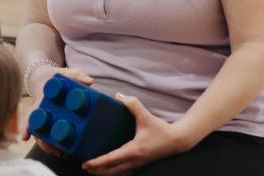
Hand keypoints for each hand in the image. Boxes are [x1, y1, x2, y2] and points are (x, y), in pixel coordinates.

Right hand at [21, 66, 95, 156]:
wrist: (43, 79)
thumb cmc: (55, 77)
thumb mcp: (66, 73)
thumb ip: (77, 75)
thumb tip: (89, 81)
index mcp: (41, 100)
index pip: (32, 113)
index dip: (27, 126)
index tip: (25, 137)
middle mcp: (40, 112)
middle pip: (37, 131)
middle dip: (44, 143)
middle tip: (56, 151)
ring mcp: (44, 119)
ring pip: (42, 136)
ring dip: (50, 147)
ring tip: (62, 155)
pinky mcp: (49, 123)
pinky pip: (48, 136)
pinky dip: (54, 145)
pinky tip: (64, 152)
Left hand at [81, 94, 196, 174]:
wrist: (178, 140)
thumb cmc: (162, 130)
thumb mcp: (146, 116)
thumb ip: (133, 104)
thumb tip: (119, 96)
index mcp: (134, 150)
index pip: (111, 159)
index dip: (97, 163)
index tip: (86, 164)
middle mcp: (135, 161)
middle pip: (111, 171)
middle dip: (97, 171)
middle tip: (85, 167)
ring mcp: (138, 164)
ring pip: (118, 174)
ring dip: (105, 173)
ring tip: (94, 170)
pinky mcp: (141, 164)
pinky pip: (125, 172)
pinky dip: (115, 172)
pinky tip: (109, 169)